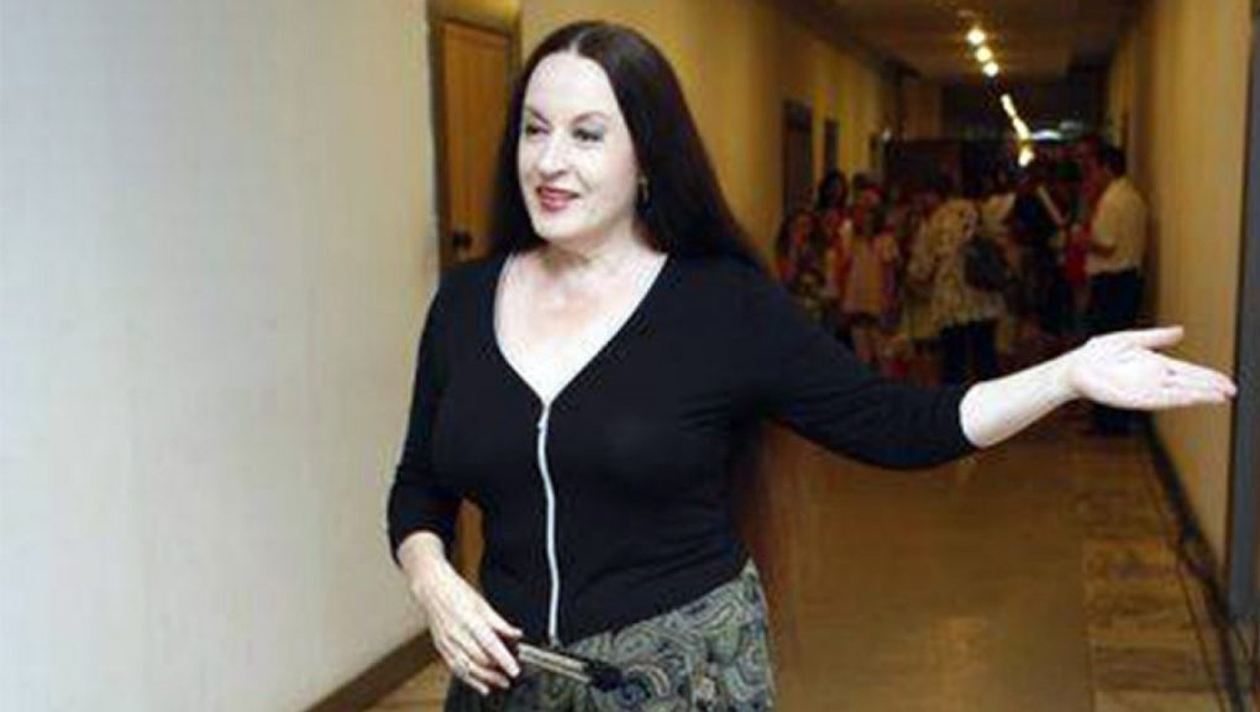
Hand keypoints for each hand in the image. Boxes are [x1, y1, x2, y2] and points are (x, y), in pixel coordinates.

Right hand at [410, 560, 522, 694]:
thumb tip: (516, 634)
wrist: (432, 590)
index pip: (490, 644)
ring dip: (485, 679)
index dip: (503, 659)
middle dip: (497, 671)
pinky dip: (470, 679)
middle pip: (479, 660)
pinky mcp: (441, 648)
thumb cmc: (457, 593)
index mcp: (469, 619)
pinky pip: (456, 668)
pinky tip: (481, 685)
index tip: (514, 669)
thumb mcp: (482, 604)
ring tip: (500, 683)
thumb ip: (500, 623)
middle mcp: (457, 633)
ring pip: (467, 668)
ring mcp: (447, 642)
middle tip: (510, 675)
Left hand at [1064, 326, 1235, 408]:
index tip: (1227, 382)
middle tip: (1232, 392)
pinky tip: (1190, 398)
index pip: (1189, 371)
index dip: (1208, 376)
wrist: (1074, 367)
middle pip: (1189, 384)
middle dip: (1210, 388)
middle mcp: (1153, 379)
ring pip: (1178, 394)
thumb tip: (1181, 331)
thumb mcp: (1129, 339)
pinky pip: (1158, 400)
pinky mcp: (1132, 399)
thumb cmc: (1097, 354)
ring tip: (1220, 397)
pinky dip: (1175, 399)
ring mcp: (1144, 390)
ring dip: (1198, 396)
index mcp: (1155, 365)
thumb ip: (1155, 337)